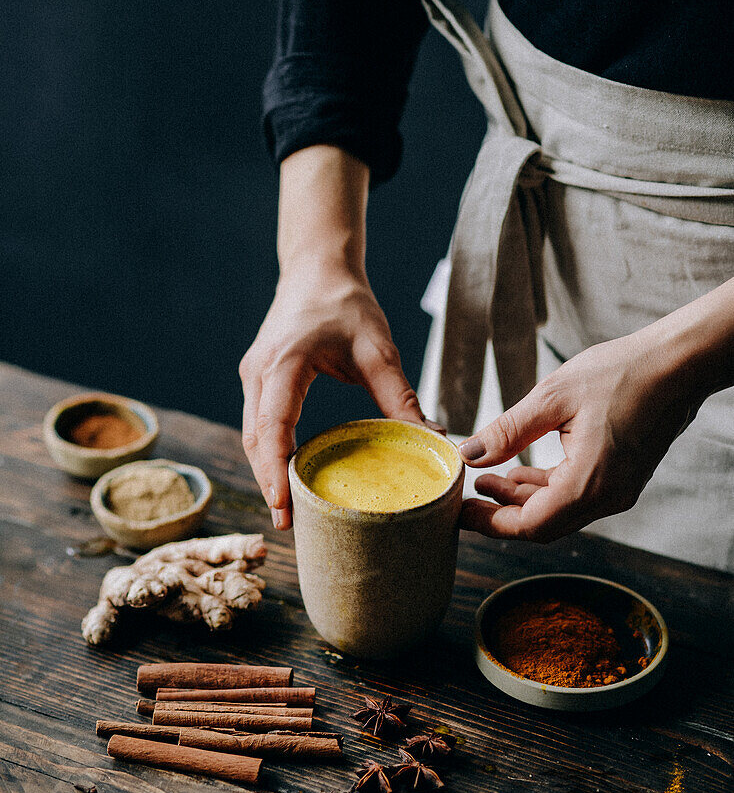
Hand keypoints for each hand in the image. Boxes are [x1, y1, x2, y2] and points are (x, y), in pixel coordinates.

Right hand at [240, 262, 426, 529]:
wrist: (318, 267)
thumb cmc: (346, 303)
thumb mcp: (378, 349)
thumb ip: (399, 395)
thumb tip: (433, 438)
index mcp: (285, 362)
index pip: (273, 423)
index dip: (275, 467)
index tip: (283, 504)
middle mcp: (259, 371)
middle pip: (256, 438)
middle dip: (269, 482)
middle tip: (289, 525)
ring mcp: (254, 375)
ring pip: (253, 434)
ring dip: (266, 471)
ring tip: (288, 511)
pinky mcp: (258, 379)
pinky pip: (258, 423)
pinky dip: (269, 453)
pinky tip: (288, 477)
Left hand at [459, 332, 698, 541]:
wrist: (677, 364)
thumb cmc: (621, 374)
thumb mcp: (551, 398)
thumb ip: (507, 432)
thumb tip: (471, 455)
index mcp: (589, 483)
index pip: (530, 525)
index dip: (490, 523)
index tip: (461, 513)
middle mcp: (607, 497)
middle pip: (544, 524)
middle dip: (503, 512)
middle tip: (469, 495)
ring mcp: (619, 491)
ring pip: (560, 511)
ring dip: (523, 500)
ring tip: (490, 478)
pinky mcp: (623, 478)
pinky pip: (577, 496)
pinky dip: (547, 488)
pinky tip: (522, 471)